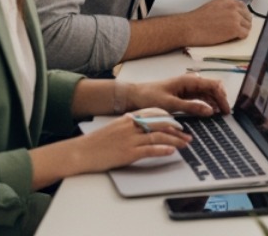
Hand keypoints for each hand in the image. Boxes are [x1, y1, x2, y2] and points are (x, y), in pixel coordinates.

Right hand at [69, 114, 189, 172]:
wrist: (81, 152)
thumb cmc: (96, 142)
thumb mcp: (114, 128)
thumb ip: (129, 125)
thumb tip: (143, 126)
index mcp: (128, 119)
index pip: (154, 114)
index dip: (168, 118)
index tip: (179, 124)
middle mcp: (131, 126)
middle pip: (160, 124)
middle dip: (176, 130)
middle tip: (187, 135)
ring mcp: (130, 139)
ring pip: (158, 136)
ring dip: (174, 140)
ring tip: (185, 144)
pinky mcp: (127, 153)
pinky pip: (149, 149)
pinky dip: (162, 149)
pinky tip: (171, 151)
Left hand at [127, 75, 231, 116]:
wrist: (135, 96)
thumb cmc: (150, 97)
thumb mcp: (171, 104)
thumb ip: (191, 107)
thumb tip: (210, 110)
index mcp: (189, 80)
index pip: (213, 85)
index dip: (222, 97)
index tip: (226, 110)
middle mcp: (191, 82)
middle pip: (213, 88)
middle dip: (221, 99)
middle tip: (225, 113)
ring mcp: (188, 88)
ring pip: (208, 93)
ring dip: (215, 102)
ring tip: (220, 114)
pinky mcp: (184, 94)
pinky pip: (200, 97)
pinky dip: (207, 104)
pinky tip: (209, 112)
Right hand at [183, 0, 252, 46]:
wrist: (190, 27)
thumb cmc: (197, 19)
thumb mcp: (214, 5)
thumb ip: (225, 7)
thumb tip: (235, 15)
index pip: (243, 7)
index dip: (242, 15)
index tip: (239, 21)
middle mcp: (233, 6)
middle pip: (247, 16)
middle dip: (244, 23)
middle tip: (237, 30)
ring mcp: (235, 17)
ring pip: (248, 26)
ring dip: (242, 31)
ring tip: (234, 35)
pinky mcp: (235, 29)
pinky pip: (245, 34)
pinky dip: (240, 37)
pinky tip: (233, 38)